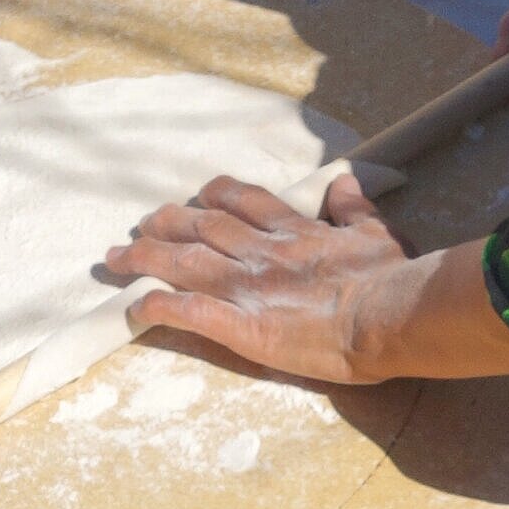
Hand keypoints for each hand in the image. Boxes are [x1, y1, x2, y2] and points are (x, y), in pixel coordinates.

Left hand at [102, 173, 508, 387]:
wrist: (391, 313)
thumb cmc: (394, 279)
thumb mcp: (379, 233)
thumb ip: (356, 209)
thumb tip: (343, 184)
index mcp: (295, 232)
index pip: (244, 202)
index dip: (216, 196)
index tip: (200, 195)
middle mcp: (263, 251)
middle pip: (202, 226)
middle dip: (167, 223)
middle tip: (141, 226)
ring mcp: (248, 286)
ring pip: (183, 260)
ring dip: (146, 258)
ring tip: (115, 259)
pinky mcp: (241, 324)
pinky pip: (188, 311)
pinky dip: (158, 307)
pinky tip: (134, 308)